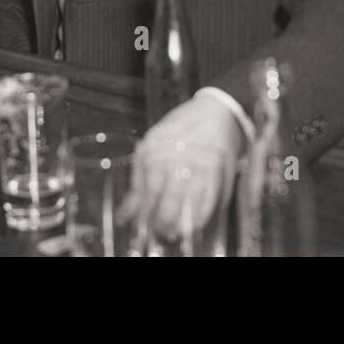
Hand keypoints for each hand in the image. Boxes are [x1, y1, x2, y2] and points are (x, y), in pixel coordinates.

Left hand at [135, 94, 241, 247]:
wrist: (214, 112)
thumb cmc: (180, 129)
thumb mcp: (152, 146)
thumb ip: (139, 181)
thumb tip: (125, 214)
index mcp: (157, 151)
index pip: (149, 191)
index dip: (145, 213)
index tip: (142, 226)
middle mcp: (178, 158)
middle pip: (169, 201)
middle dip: (162, 222)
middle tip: (159, 231)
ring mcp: (200, 165)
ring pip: (189, 204)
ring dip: (181, 223)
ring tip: (174, 232)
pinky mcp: (218, 172)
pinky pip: (209, 201)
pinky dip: (201, 217)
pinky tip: (194, 225)